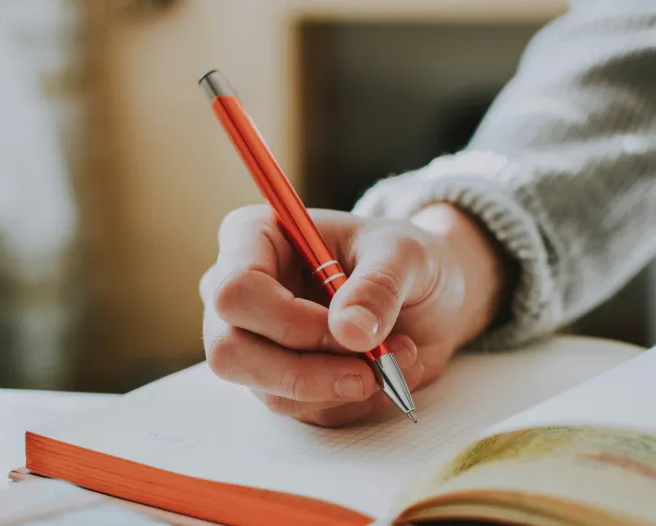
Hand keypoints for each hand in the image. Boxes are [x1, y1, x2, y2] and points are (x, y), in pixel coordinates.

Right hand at [200, 203, 509, 426]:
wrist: (424, 295)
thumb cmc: (402, 259)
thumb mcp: (406, 255)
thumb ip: (379, 286)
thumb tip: (350, 331)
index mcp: (253, 238)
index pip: (235, 290)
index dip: (287, 320)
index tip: (348, 330)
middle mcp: (238, 293)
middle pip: (230, 351)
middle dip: (306, 372)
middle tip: (371, 370)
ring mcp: (252, 342)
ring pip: (268, 390)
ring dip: (341, 387)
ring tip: (399, 357)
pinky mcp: (277, 381)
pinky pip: (301, 410)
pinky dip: (351, 401)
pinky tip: (386, 371)